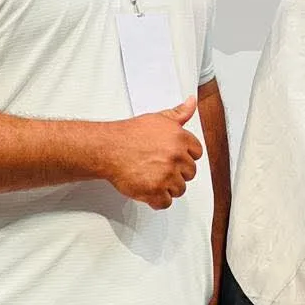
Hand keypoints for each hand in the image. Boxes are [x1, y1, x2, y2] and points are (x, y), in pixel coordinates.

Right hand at [103, 96, 202, 210]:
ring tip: (154, 178)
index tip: (176, 158)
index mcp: (179, 138)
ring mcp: (166, 174)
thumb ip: (179, 113)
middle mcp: (176, 156)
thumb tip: (191, 102)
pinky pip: (165, 202)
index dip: (185, 156)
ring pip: (179, 189)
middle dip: (177, 172)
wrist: (107, 148)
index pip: (197, 153)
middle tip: (161, 169)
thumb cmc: (129, 134)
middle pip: (189, 172)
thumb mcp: (157, 119)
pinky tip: (150, 191)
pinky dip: (157, 200)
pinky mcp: (154, 190)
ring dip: (168, 187)